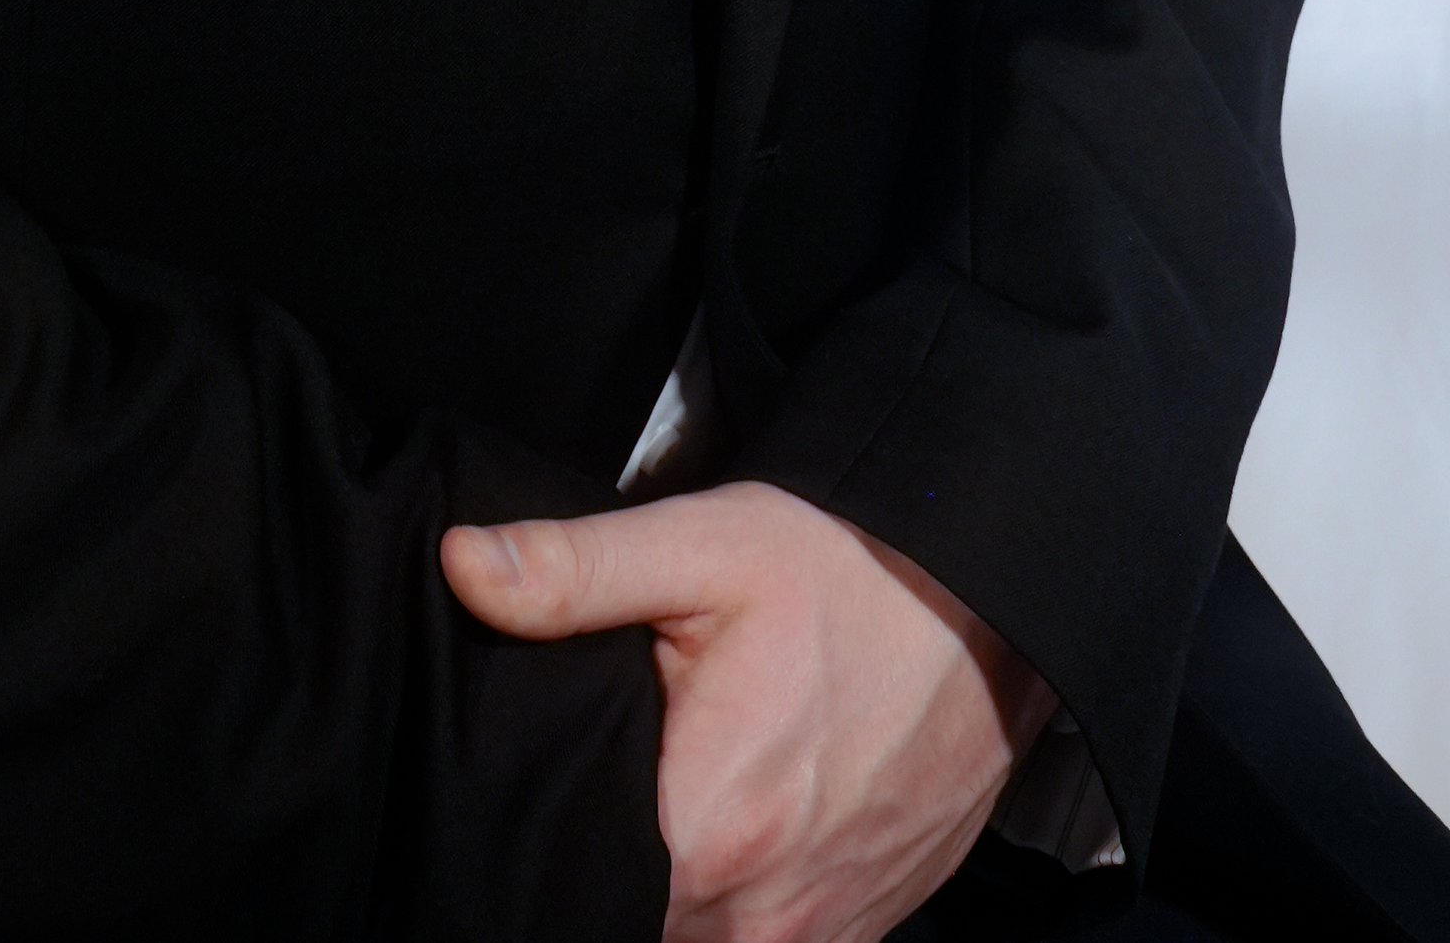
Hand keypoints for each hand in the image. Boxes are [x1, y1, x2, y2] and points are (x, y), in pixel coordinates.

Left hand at [441, 478, 1056, 942]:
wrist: (989, 600)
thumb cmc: (844, 571)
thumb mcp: (700, 546)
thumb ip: (572, 572)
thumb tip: (460, 567)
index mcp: (707, 833)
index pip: (573, 890)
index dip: (540, 851)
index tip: (535, 798)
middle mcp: (766, 915)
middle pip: (638, 922)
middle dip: (601, 869)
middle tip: (601, 784)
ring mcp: (822, 933)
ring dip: (672, 894)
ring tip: (661, 806)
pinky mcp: (865, 928)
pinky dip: (740, 907)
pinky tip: (730, 834)